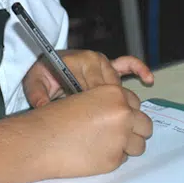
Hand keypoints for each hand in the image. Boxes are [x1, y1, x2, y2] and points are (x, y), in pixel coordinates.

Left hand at [23, 50, 153, 108]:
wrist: (44, 63)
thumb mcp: (34, 82)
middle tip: (103, 122)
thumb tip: (45, 107)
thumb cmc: (41, 73)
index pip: (96, 86)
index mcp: (80, 61)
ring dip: (120, 100)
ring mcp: (104, 62)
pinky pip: (128, 64)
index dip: (95, 104)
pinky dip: (140, 70)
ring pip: (119, 85)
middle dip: (106, 106)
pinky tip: (149, 80)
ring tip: (123, 115)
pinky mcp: (109, 65)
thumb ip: (38, 94)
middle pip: (110, 88)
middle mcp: (95, 60)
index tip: (93, 118)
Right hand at [31, 84, 152, 178]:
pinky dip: (113, 157)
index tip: (118, 117)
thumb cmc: (57, 116)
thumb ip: (109, 103)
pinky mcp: (114, 159)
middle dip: (135, 129)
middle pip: (145, 125)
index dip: (127, 111)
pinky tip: (95, 153)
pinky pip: (123, 159)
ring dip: (127, 145)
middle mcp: (123, 114)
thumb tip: (125, 112)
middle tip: (118, 133)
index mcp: (115, 94)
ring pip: (139, 145)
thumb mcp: (86, 97)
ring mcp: (120, 138)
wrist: (41, 139)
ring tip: (107, 144)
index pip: (135, 103)